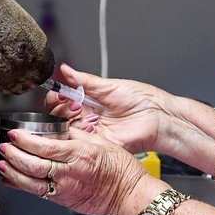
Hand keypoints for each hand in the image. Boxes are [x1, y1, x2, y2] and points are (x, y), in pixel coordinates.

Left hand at [0, 126, 146, 214]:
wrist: (130, 195)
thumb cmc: (121, 169)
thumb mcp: (100, 142)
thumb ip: (76, 135)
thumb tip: (57, 128)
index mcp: (78, 155)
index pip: (44, 147)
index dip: (25, 140)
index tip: (14, 134)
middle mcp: (69, 174)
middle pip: (33, 166)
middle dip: (14, 156)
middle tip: (4, 146)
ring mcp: (64, 190)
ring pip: (31, 183)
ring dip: (12, 173)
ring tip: (2, 163)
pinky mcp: (63, 201)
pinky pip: (37, 193)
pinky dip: (21, 186)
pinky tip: (12, 179)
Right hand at [46, 63, 175, 153]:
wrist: (157, 116)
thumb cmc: (141, 99)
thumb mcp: (108, 86)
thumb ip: (83, 80)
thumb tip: (65, 70)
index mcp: (89, 102)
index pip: (62, 101)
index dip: (57, 97)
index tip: (59, 92)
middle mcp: (88, 118)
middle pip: (59, 116)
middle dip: (60, 108)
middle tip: (70, 102)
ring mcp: (92, 132)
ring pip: (66, 129)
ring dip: (66, 120)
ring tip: (78, 111)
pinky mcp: (98, 145)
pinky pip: (79, 143)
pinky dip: (75, 134)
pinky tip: (80, 124)